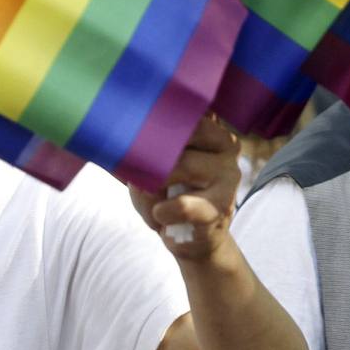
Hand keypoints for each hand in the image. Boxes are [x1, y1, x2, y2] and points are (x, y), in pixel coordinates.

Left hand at [130, 112, 240, 261]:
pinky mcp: (222, 205)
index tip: (133, 122)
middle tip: (139, 173)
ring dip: (152, 188)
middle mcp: (224, 145)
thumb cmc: (167, 194)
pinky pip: (181, 204)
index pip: (182, 110)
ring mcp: (228, 174)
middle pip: (177, 135)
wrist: (191, 238)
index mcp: (207, 128)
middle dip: (150, 156)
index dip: (153, 117)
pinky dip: (161, 212)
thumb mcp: (149, 168)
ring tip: (153, 201)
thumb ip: (142, 150)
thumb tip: (121, 141)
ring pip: (179, 166)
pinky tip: (162, 215)